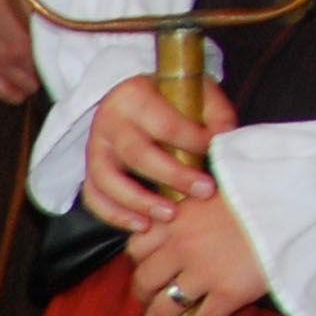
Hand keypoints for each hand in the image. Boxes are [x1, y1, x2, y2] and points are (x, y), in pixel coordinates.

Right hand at [85, 72, 233, 234]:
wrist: (133, 99)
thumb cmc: (168, 98)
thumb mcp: (194, 91)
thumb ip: (213, 112)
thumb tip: (225, 137)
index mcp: (133, 95)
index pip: (165, 124)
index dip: (192, 141)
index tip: (214, 150)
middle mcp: (108, 122)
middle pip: (137, 155)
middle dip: (173, 177)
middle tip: (203, 191)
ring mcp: (95, 149)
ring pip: (109, 181)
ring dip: (140, 202)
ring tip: (169, 215)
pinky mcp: (90, 171)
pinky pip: (95, 198)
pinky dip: (115, 215)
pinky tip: (141, 224)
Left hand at [128, 190, 268, 315]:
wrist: (305, 198)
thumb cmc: (271, 189)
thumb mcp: (223, 189)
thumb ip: (200, 208)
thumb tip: (195, 217)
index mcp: (180, 217)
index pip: (138, 246)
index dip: (139, 262)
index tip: (145, 271)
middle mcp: (183, 245)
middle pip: (144, 281)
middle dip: (142, 298)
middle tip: (147, 306)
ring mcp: (205, 271)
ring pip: (163, 308)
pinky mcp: (229, 291)